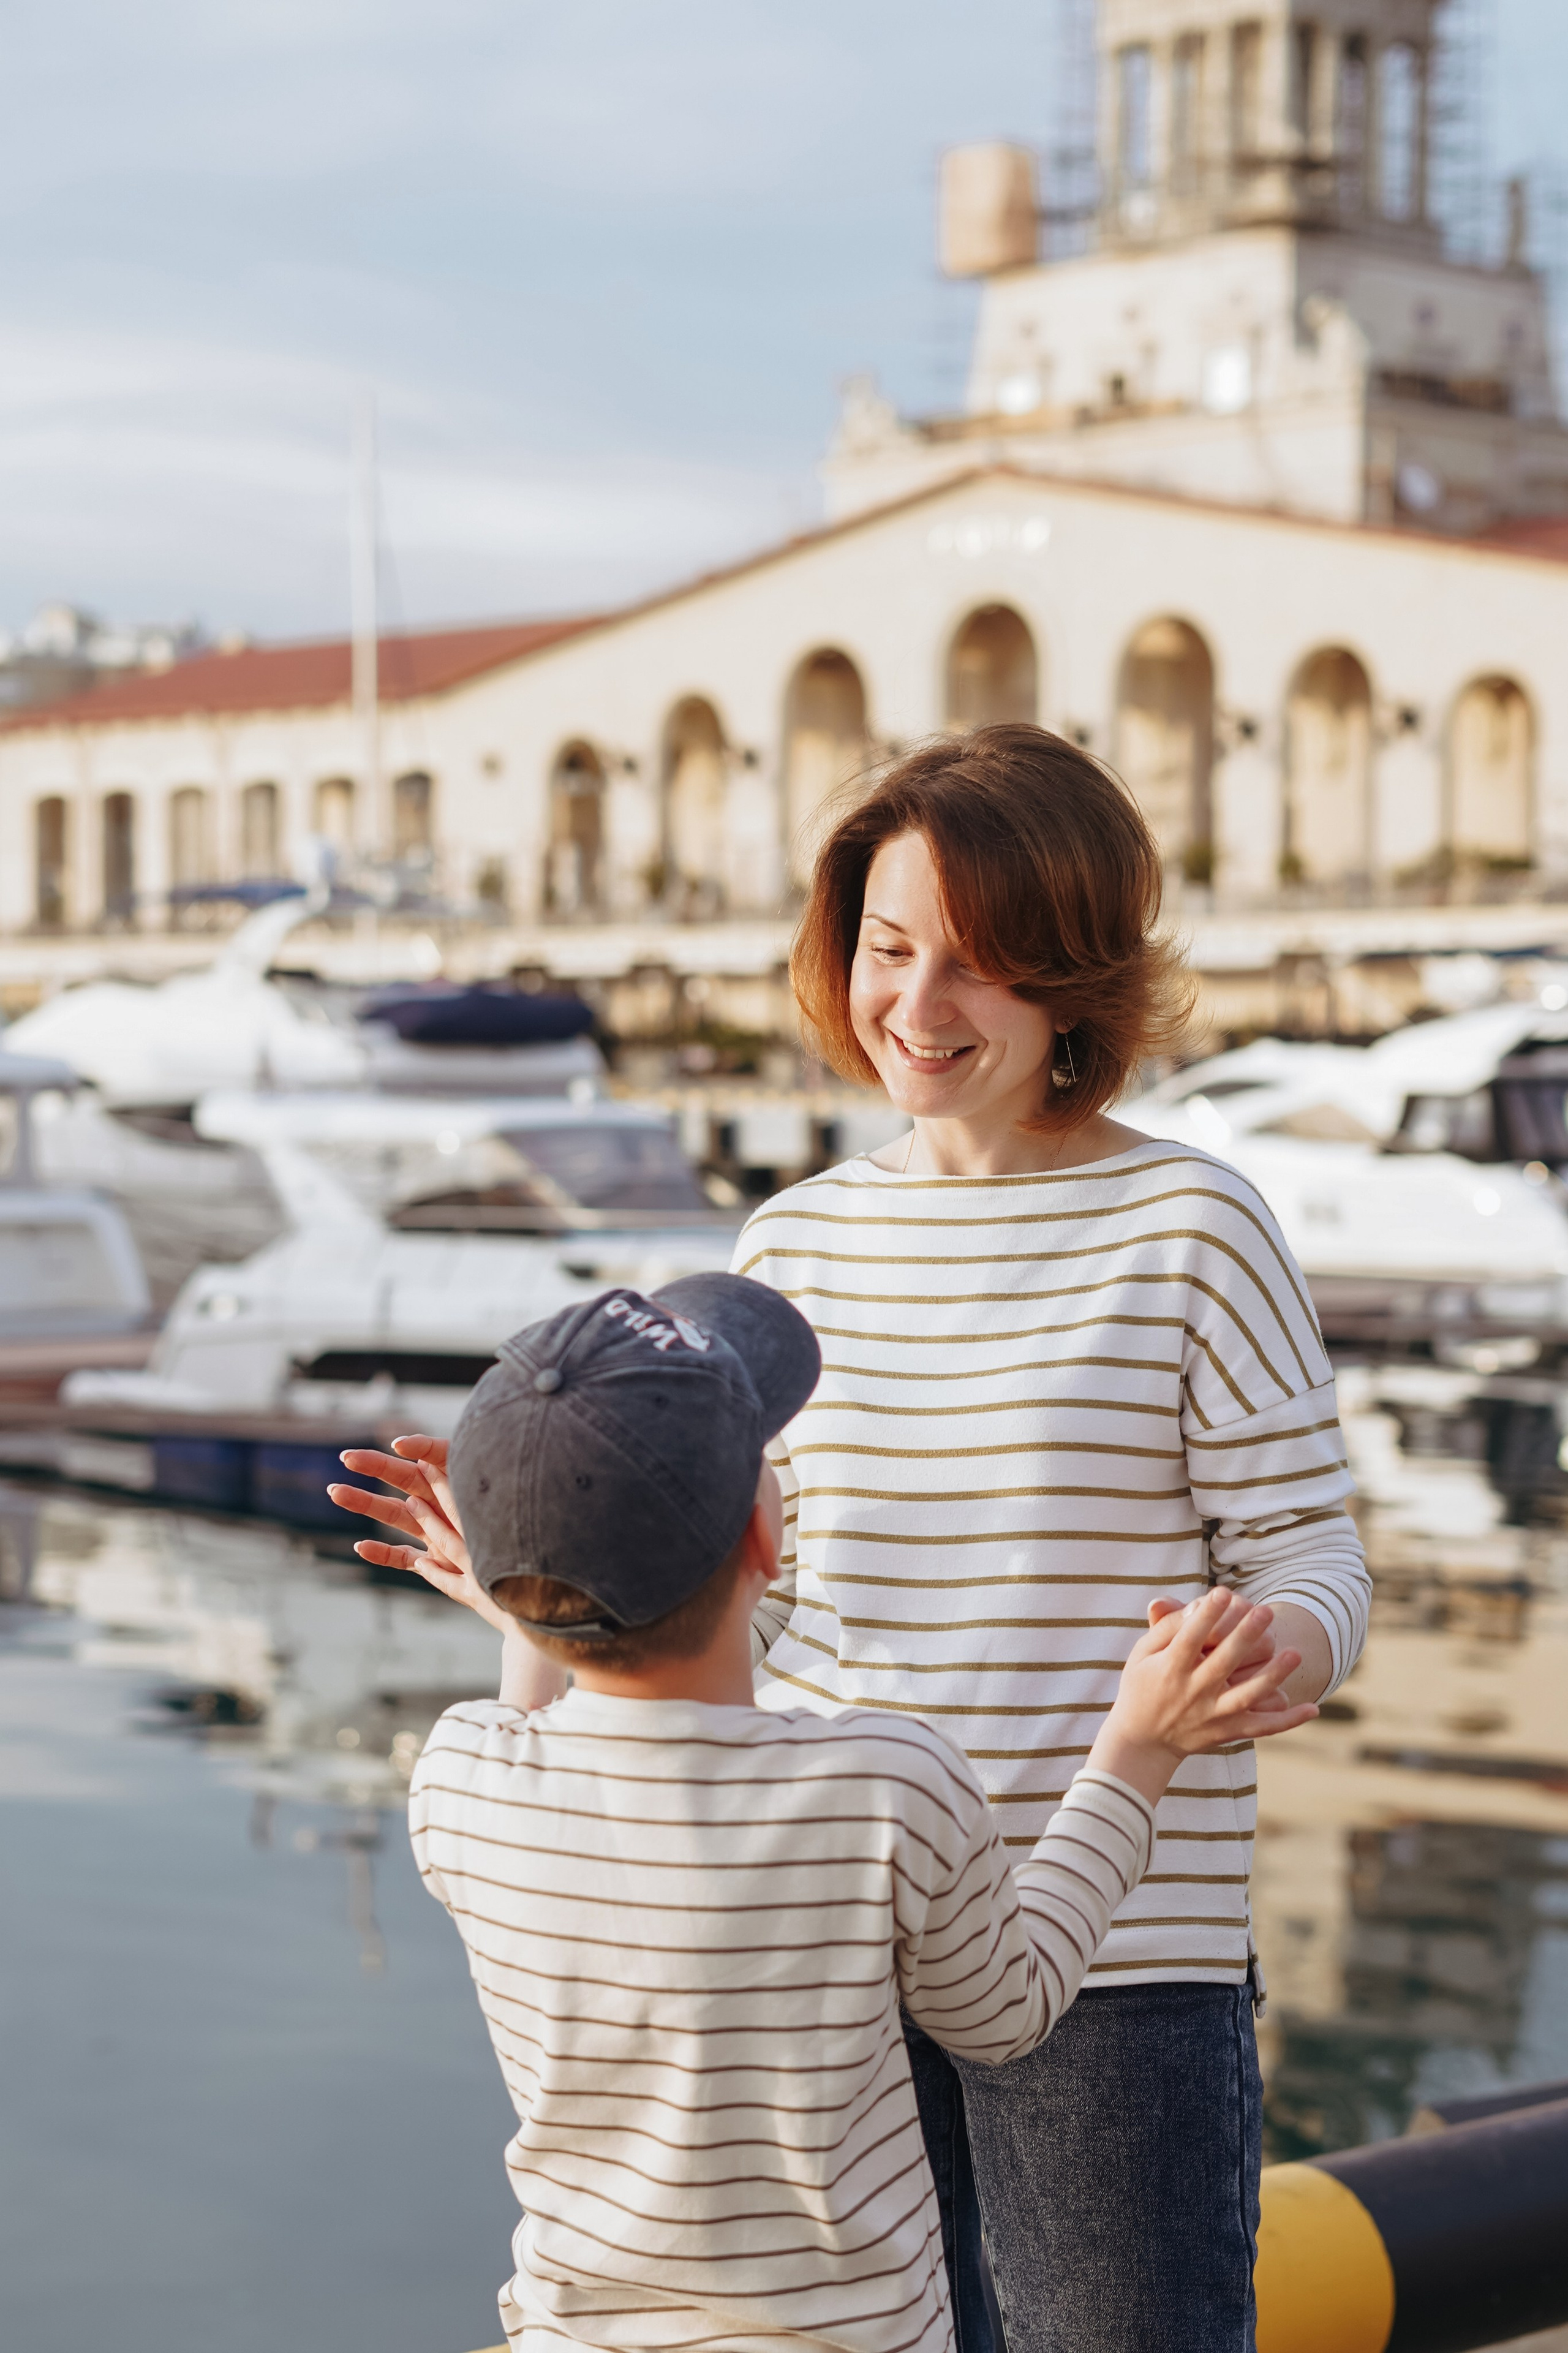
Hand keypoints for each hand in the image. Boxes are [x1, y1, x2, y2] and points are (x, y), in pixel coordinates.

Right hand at [327, 1434, 511, 1638]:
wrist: (533, 1571)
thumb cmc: (517, 1517)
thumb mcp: (492, 1489)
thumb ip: (465, 1471)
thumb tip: (436, 1456)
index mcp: (459, 1480)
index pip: (429, 1456)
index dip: (413, 1446)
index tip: (397, 1443)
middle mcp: (443, 1502)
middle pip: (402, 1479)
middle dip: (374, 1466)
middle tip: (346, 1457)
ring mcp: (436, 1531)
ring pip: (394, 1513)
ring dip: (365, 1502)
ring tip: (336, 1491)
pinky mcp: (435, 1560)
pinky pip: (403, 1555)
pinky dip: (382, 1552)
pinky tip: (359, 1546)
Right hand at [1087, 1588, 1317, 1804]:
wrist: (1141, 1742)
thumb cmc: (1141, 1687)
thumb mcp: (1141, 1655)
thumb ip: (1164, 1628)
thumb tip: (1193, 1606)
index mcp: (1170, 1669)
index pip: (1191, 1637)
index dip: (1207, 1614)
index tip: (1223, 1592)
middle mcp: (1193, 1692)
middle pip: (1223, 1661)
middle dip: (1245, 1635)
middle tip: (1265, 1611)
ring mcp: (1212, 1714)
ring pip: (1247, 1696)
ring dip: (1272, 1675)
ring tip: (1295, 1653)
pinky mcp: (1226, 1732)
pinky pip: (1261, 1728)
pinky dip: (1287, 1722)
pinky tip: (1312, 1708)